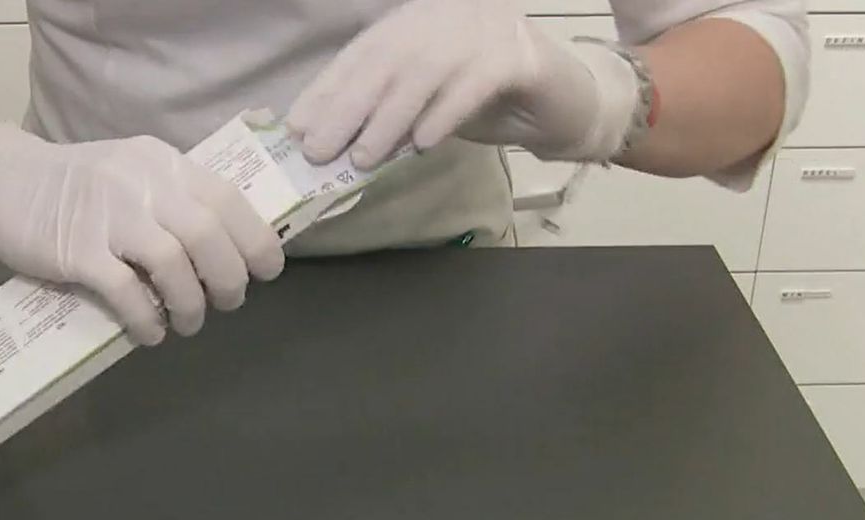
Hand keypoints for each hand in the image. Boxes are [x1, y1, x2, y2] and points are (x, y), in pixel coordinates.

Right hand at [0, 115, 284, 345]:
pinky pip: (127, 292)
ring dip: (191, 305)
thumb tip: (225, 249)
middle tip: (227, 303)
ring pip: (174, 265)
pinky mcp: (77, 251)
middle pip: (208, 236)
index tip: (266, 271)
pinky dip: (147, 320)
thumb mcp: (132, 175)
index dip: (256, 240)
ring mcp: (108, 216)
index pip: (228, 199)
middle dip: (229, 280)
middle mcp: (142, 183)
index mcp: (163, 163)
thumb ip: (173, 201)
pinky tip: (149, 333)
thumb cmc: (74, 187)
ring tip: (186, 323)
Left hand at [286, 0, 638, 168]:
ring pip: (424, 73)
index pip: (363, 53)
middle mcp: (447, 16)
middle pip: (386, 60)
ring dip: (388, 119)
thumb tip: (335, 146)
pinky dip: (442, 115)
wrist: (566, 102)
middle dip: (346, 107)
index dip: (327, 89)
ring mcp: (485, 31)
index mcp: (418, 21)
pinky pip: (471, 85)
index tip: (297, 128)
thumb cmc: (488, 104)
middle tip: (319, 149)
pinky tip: (422, 145)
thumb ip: (386, 115)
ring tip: (364, 158)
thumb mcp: (427, 107)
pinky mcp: (518, 57)